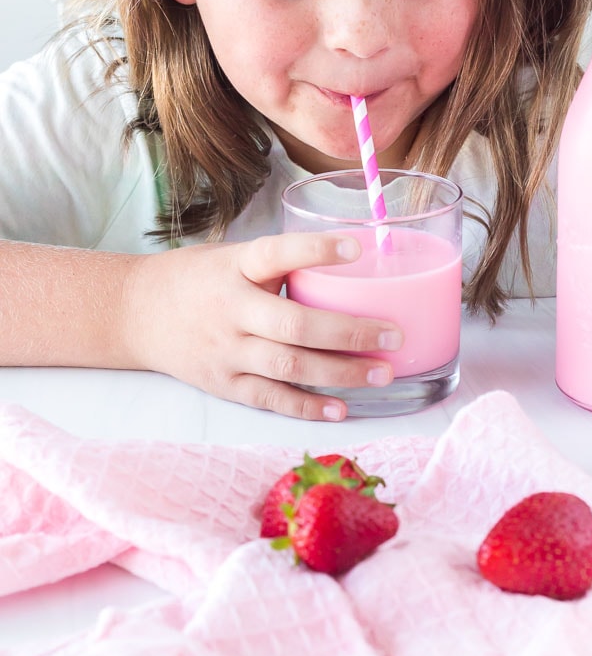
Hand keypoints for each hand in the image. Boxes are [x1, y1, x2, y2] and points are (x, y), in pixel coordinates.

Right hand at [123, 233, 402, 419]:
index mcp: (235, 267)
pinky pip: (271, 398)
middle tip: (393, 334)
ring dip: (341, 372)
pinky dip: (308, 406)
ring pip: (289, 366)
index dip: (316, 250)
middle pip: (294, 324)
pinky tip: (343, 408)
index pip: (277, 253)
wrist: (134, 313)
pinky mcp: (224, 384)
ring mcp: (227, 351)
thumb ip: (279, 264)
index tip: (357, 247)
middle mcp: (230, 310)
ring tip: (383, 372)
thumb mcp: (232, 256)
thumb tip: (347, 265)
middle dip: (349, 331)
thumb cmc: (197, 279)